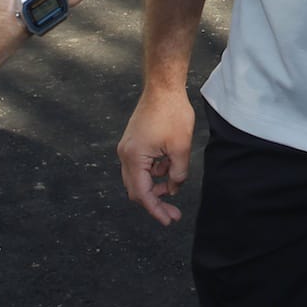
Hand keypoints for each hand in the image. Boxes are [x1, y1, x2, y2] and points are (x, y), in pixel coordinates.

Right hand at [118, 86, 196, 224]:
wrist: (163, 87)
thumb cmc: (172, 113)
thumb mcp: (181, 147)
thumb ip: (178, 173)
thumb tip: (174, 188)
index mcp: (134, 158)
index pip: (142, 194)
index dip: (155, 210)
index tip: (169, 220)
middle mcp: (125, 154)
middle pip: (136, 189)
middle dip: (155, 202)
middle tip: (173, 213)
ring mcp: (127, 147)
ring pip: (138, 178)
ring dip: (155, 185)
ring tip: (174, 185)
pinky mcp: (133, 141)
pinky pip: (140, 165)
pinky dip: (153, 172)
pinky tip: (168, 168)